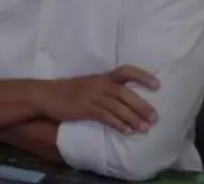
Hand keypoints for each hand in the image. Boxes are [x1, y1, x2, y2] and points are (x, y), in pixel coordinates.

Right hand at [38, 65, 159, 133]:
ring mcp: (93, 96)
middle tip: (155, 118)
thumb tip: (124, 101)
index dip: (142, 76)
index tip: (157, 85)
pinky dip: (119, 124)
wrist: (46, 95)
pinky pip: (107, 116)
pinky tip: (127, 131)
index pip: (125, 71)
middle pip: (126, 93)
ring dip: (133, 119)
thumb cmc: (67, 91)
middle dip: (142, 106)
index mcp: (101, 76)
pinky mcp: (86, 108)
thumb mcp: (87, 85)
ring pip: (119, 107)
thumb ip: (104, 90)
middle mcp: (100, 84)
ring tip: (144, 128)